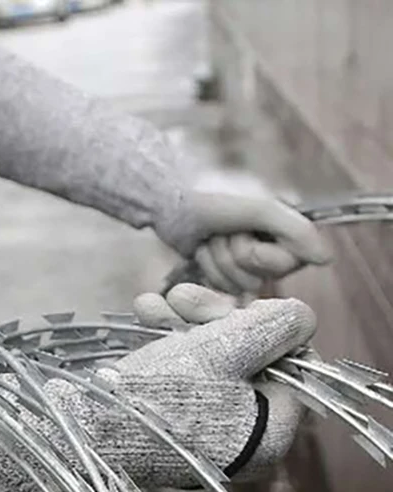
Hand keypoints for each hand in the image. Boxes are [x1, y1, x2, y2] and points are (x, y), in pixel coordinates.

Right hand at [99, 288, 316, 479]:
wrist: (82, 429)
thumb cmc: (159, 395)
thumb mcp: (228, 346)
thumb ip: (279, 325)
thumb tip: (303, 317)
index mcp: (270, 435)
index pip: (292, 367)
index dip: (267, 327)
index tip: (234, 308)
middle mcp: (243, 441)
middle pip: (251, 359)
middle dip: (214, 318)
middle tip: (183, 296)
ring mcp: (204, 434)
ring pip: (212, 359)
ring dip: (183, 322)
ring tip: (153, 305)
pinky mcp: (170, 425)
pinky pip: (183, 375)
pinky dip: (165, 344)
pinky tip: (144, 316)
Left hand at [155, 191, 332, 295]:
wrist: (167, 201)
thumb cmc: (212, 197)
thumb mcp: (259, 209)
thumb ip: (296, 231)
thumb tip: (326, 260)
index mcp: (284, 227)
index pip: (290, 264)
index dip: (261, 256)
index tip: (242, 234)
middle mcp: (270, 245)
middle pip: (263, 278)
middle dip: (234, 257)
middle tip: (220, 234)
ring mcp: (244, 262)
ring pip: (239, 285)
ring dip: (217, 262)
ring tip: (208, 239)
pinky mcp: (222, 272)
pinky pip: (222, 290)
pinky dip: (207, 271)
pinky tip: (200, 251)